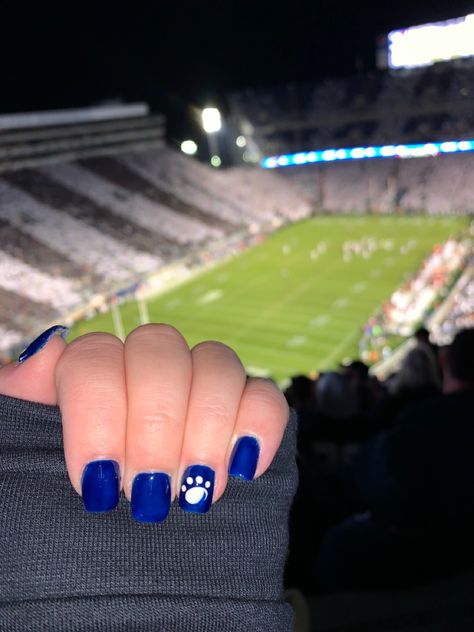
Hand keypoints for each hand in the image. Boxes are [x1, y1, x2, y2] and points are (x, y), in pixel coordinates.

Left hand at [0, 323, 288, 521]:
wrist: (112, 550)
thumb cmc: (62, 501)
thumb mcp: (23, 459)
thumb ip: (21, 399)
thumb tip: (52, 344)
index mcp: (91, 372)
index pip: (96, 355)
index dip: (99, 411)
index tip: (99, 482)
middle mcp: (147, 368)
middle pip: (161, 348)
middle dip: (155, 423)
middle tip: (150, 492)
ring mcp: (200, 385)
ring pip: (217, 362)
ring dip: (206, 428)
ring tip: (195, 492)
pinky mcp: (247, 412)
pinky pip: (267, 395)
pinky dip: (260, 426)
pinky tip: (244, 468)